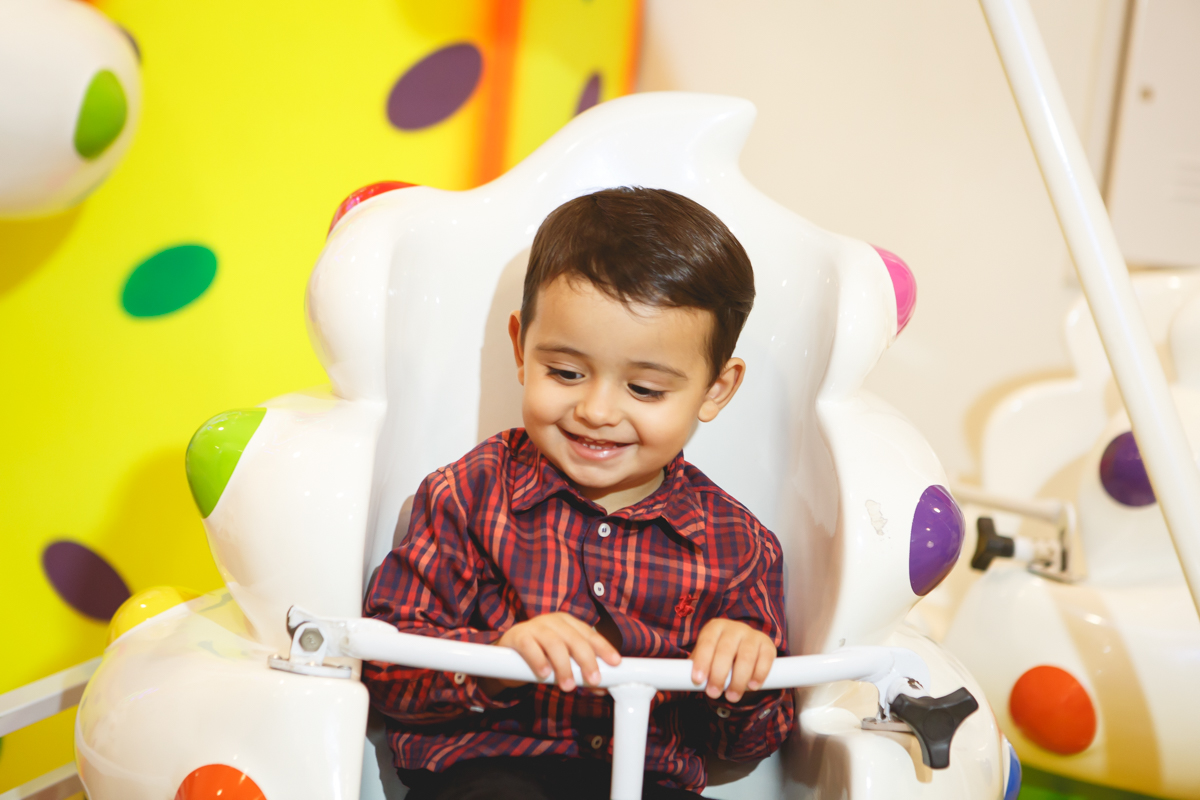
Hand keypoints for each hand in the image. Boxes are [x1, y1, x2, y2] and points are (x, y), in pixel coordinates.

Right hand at [486, 612, 620, 694]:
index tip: (615, 663)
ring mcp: (535, 626)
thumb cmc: (542, 655)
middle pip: (575, 638)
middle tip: (593, 679)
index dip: (604, 647)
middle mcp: (553, 621)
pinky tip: (544, 674)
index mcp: (568, 623)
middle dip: (587, 660)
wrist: (507, 653)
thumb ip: (581, 672)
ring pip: (554, 643)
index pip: (589, 634)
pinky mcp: (518, 635)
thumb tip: (603, 688)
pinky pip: (530, 646)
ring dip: (564, 666)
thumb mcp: (563, 662)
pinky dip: (539, 661)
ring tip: (568, 686)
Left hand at [689, 618, 775, 702]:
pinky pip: (765, 660)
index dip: (702, 661)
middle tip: (714, 693)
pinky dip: (759, 674)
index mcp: (715, 627)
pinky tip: (752, 686)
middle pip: (726, 650)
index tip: (698, 680)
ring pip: (746, 657)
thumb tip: (681, 681)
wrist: (744, 648)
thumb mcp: (707, 656)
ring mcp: (752, 635)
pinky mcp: (768, 645)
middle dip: (719, 674)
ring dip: (738, 680)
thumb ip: (696, 666)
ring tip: (732, 696)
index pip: (707, 643)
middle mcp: (734, 628)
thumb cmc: (719, 655)